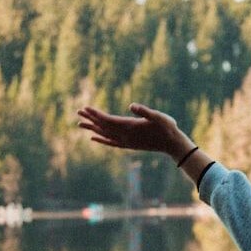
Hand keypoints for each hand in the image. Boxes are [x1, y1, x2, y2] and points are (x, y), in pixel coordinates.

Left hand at [75, 103, 193, 157]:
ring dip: (92, 128)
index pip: (108, 120)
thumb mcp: (158, 116)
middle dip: (90, 119)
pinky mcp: (128, 145)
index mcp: (130, 127)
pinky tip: (93, 138)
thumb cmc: (167, 128)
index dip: (96, 114)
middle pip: (103, 127)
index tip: (85, 108)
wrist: (172, 144)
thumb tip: (131, 105)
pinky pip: (110, 143)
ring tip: (80, 124)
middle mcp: (125, 136)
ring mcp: (126, 141)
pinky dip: (101, 140)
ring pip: (104, 135)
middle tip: (78, 111)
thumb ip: (145, 111)